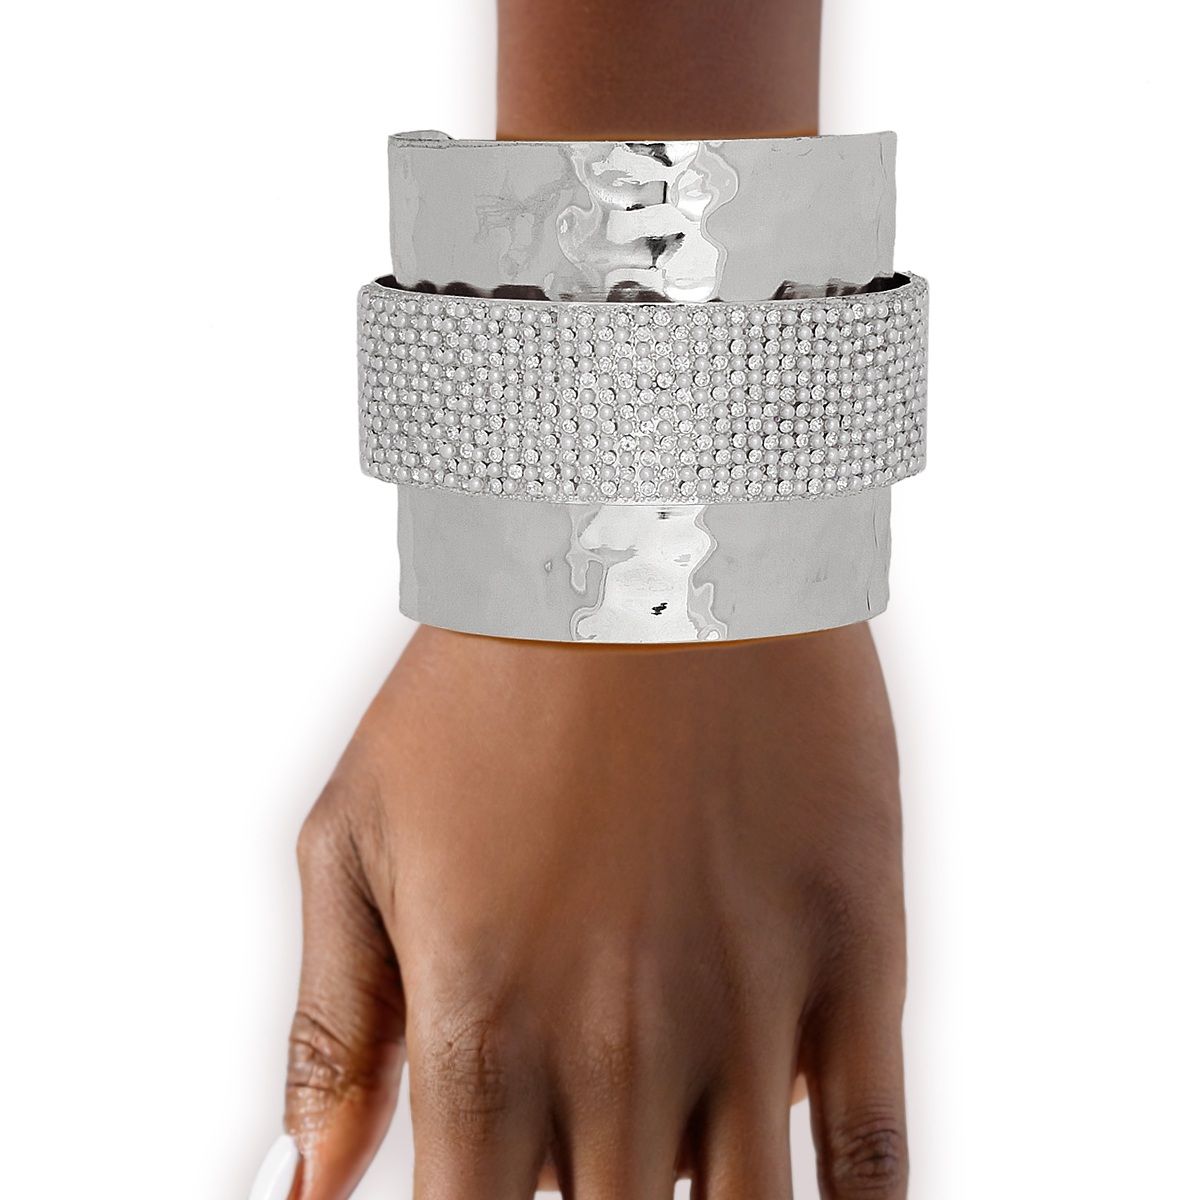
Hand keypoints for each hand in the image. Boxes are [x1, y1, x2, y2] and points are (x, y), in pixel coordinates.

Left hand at [282, 622, 906, 1198]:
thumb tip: (307, 1180)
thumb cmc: (484, 686)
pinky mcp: (857, 954)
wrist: (641, 557)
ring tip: (671, 1176)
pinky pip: (873, 1155)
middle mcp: (619, 1050)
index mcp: (483, 1028)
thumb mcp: (354, 838)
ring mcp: (750, 1010)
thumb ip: (334, 1026)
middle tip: (586, 1166)